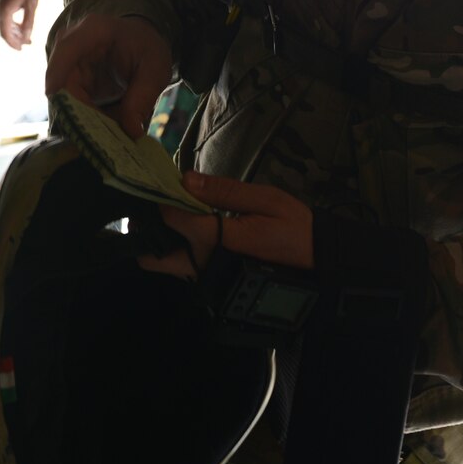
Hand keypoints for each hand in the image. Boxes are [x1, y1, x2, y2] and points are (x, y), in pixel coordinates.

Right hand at [0, 0, 38, 49]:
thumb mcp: (31, 4)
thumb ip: (28, 21)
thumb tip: (27, 37)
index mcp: (4, 12)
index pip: (5, 34)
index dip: (13, 44)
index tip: (21, 50)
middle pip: (4, 31)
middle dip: (16, 39)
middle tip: (28, 43)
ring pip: (4, 25)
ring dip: (14, 32)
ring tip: (27, 37)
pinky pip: (3, 18)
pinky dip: (11, 25)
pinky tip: (21, 27)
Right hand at [44, 11, 173, 136]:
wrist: (141, 44)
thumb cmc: (147, 49)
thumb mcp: (155, 69)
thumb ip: (143, 96)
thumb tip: (131, 131)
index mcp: (94, 30)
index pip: (67, 48)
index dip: (57, 72)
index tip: (54, 97)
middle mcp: (72, 45)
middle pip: (60, 79)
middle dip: (76, 109)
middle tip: (98, 135)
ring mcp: (67, 64)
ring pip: (62, 96)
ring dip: (81, 117)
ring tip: (106, 134)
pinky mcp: (69, 82)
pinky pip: (70, 103)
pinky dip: (85, 118)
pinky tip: (103, 129)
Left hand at [141, 173, 314, 279]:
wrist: (316, 262)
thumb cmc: (293, 227)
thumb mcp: (265, 200)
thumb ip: (224, 190)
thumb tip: (187, 179)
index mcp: (218, 240)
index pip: (173, 218)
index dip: (162, 198)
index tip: (160, 182)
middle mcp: (206, 264)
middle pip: (154, 259)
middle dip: (147, 235)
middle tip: (154, 211)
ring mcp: (208, 279)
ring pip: (167, 267)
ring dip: (162, 243)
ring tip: (171, 216)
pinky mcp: (213, 284)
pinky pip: (184, 269)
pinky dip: (178, 251)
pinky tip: (188, 231)